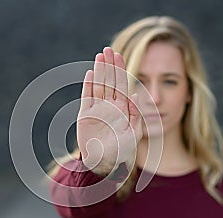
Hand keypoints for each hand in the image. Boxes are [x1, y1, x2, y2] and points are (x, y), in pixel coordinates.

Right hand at [77, 47, 141, 175]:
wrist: (102, 164)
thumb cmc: (121, 152)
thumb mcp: (133, 134)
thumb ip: (136, 114)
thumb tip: (138, 94)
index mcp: (122, 108)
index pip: (121, 84)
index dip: (120, 69)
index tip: (119, 55)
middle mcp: (109, 106)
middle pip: (110, 81)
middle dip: (109, 65)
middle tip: (108, 49)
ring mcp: (97, 109)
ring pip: (98, 85)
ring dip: (99, 71)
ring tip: (99, 56)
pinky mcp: (85, 114)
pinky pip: (87, 97)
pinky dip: (88, 85)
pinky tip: (90, 73)